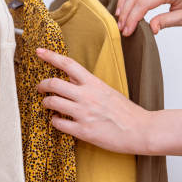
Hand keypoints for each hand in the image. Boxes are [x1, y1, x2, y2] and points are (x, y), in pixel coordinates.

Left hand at [36, 48, 151, 154]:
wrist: (142, 130)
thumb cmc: (126, 112)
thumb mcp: (107, 90)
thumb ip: (88, 84)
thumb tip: (70, 77)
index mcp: (94, 83)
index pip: (68, 64)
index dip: (50, 56)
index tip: (39, 51)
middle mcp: (87, 96)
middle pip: (54, 83)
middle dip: (42, 85)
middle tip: (40, 88)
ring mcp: (84, 113)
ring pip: (52, 102)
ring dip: (45, 103)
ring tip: (47, 104)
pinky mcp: (83, 131)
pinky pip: (58, 123)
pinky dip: (54, 121)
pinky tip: (57, 120)